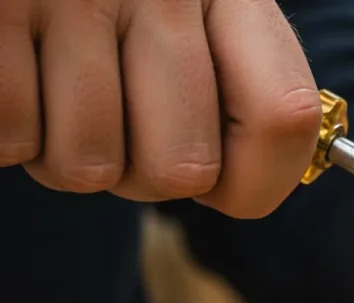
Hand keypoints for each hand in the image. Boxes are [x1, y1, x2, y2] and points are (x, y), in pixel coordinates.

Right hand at [0, 0, 320, 217]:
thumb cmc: (115, 5)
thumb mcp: (196, 23)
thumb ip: (247, 98)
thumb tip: (253, 189)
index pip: (283, 119)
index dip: (255, 181)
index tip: (223, 182)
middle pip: (181, 168)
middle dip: (143, 175)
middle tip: (118, 124)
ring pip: (91, 166)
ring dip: (67, 154)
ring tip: (59, 95)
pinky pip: (15, 136)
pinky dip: (13, 132)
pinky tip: (20, 78)